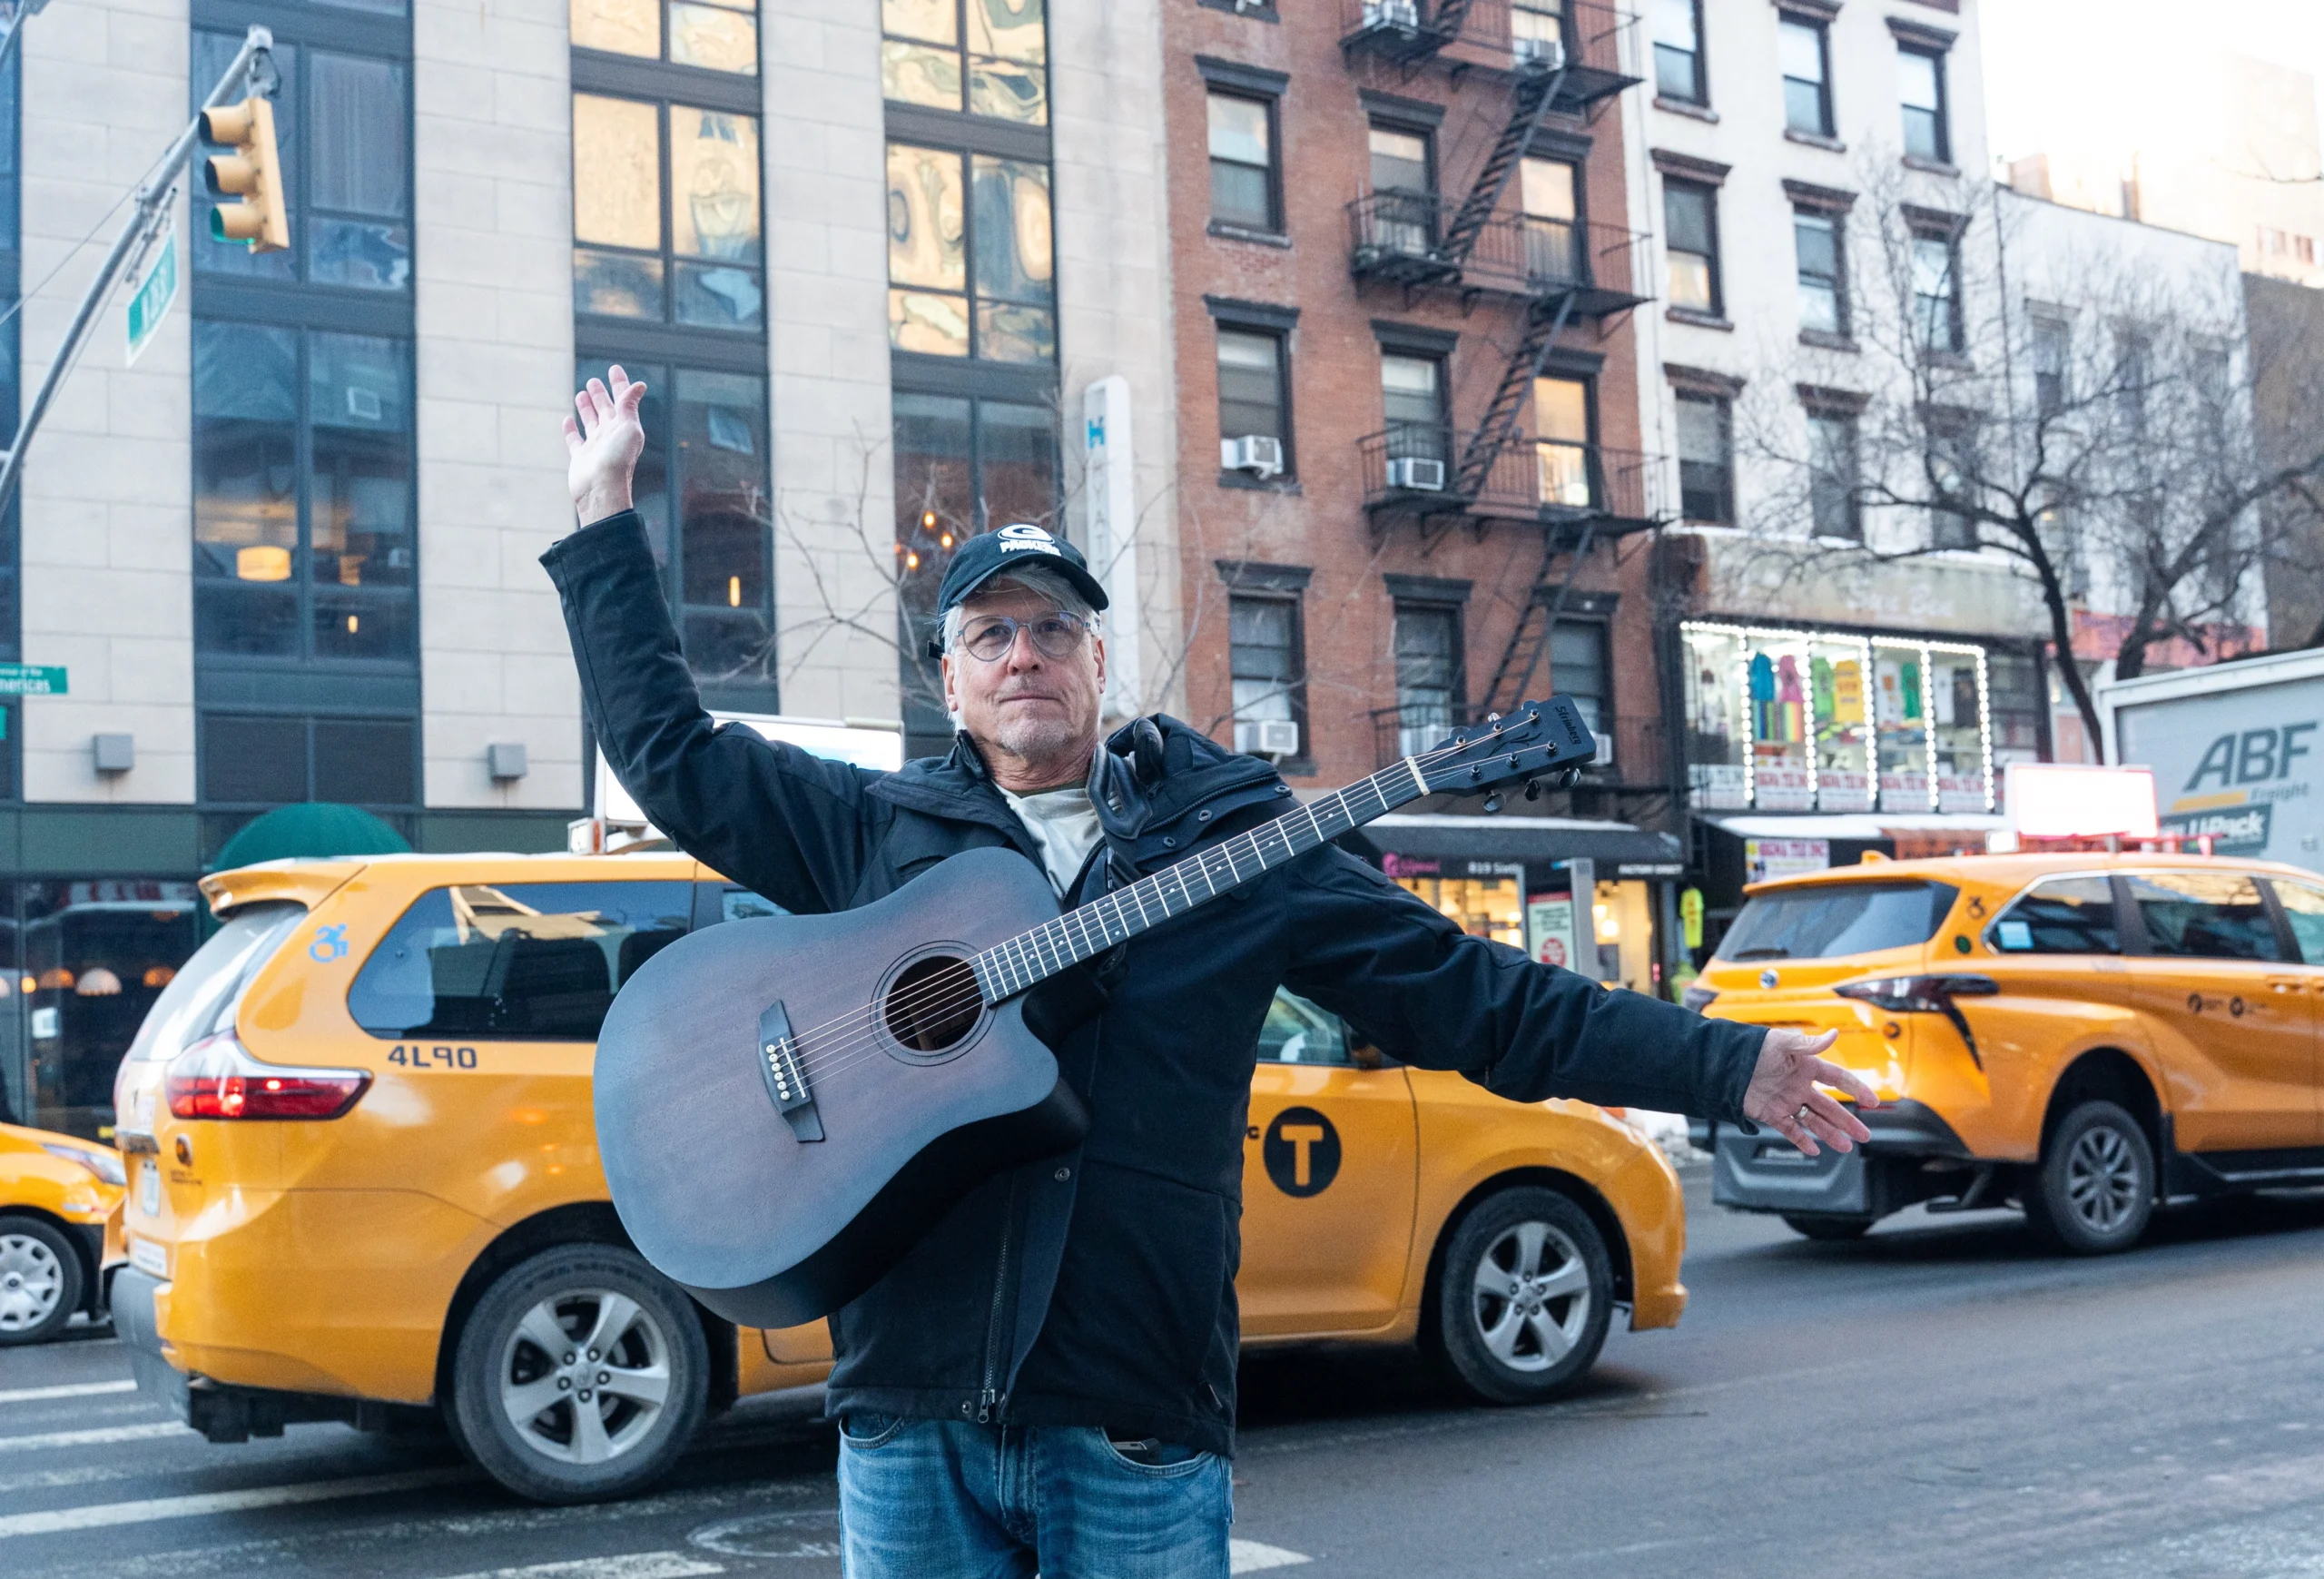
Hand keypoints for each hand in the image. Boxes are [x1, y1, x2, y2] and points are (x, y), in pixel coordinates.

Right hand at [563, 365, 646, 526]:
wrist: (601, 489)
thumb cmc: (617, 460)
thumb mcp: (628, 428)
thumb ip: (629, 405)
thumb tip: (639, 385)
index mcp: (624, 427)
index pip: (623, 400)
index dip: (619, 384)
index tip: (614, 368)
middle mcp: (611, 435)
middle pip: (605, 409)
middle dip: (601, 394)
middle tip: (594, 380)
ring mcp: (595, 446)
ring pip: (590, 422)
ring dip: (587, 408)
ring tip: (582, 394)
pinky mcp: (580, 457)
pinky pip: (575, 440)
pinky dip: (571, 429)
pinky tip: (567, 420)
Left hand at [1740, 1026, 1878, 1156]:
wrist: (1723, 1063)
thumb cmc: (1752, 1047)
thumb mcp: (1782, 1043)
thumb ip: (1809, 1044)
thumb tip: (1834, 1035)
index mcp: (1805, 1066)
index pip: (1837, 1078)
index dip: (1856, 1088)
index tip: (1873, 1100)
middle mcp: (1799, 1085)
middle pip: (1829, 1106)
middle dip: (1847, 1121)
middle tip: (1865, 1135)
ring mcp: (1786, 1100)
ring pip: (1813, 1120)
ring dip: (1830, 1134)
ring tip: (1846, 1147)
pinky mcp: (1770, 1113)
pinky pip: (1790, 1129)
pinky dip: (1802, 1140)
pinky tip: (1815, 1150)